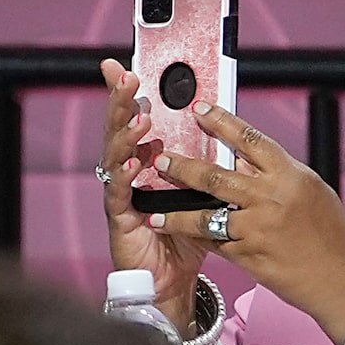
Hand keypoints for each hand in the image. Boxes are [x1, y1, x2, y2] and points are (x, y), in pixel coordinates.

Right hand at [97, 60, 208, 326]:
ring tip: (139, 117)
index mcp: (148, 159)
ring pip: (115, 156)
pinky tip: (134, 161)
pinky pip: (119, 192)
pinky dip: (126, 175)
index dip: (127, 92)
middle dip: (120, 101)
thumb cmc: (188, 236)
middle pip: (120, 129)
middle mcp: (128, 172)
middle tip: (126, 76)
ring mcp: (120, 194)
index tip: (124, 64)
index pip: (136, 117)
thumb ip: (208, 165)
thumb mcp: (205, 192)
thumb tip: (228, 133)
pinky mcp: (119, 218)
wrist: (173, 281)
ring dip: (125, 134)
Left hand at [143, 103, 344, 343]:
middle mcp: (271, 197)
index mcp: (290, 174)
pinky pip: (214, 244)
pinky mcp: (249, 256)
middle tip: (160, 159)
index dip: (221, 122)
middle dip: (182, 167)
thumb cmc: (333, 235)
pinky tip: (179, 239)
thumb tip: (246, 161)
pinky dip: (197, 241)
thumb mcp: (310, 192)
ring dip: (175, 214)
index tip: (198, 110)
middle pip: (216, 175)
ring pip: (205, 215)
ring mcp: (258, 228)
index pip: (249, 139)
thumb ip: (277, 176)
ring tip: (153, 213)